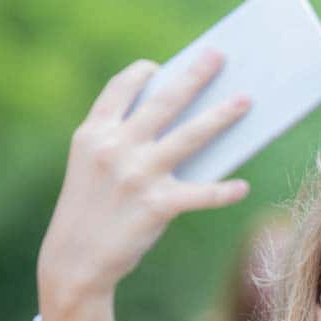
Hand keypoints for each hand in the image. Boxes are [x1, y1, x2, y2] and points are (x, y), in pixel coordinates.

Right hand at [38, 50, 250, 304]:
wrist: (76, 260)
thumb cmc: (94, 210)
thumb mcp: (94, 167)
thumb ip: (123, 142)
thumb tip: (183, 125)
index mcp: (93, 134)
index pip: (119, 89)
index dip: (142, 74)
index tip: (162, 66)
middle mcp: (114, 148)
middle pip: (165, 101)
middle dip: (195, 76)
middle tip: (218, 59)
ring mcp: (137, 174)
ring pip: (191, 136)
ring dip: (222, 116)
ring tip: (245, 101)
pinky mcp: (157, 205)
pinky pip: (202, 193)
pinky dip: (225, 191)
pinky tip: (242, 187)